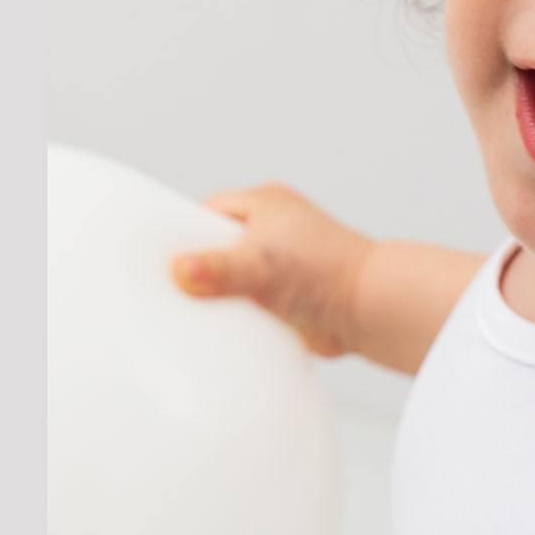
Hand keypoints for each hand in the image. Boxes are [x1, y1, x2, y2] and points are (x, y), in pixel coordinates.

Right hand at [171, 183, 373, 359]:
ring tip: (193, 311)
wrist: (371, 311)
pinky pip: (251, 304)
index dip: (186, 233)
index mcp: (267, 206)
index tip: (162, 256)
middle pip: (219, 247)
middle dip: (201, 268)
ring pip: (234, 279)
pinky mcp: (288, 298)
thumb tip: (181, 271)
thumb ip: (218, 268)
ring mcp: (282, 266)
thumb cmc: (327, 274)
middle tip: (173, 288)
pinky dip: (239, 316)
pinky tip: (221, 328)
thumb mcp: (262, 265)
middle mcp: (275, 233)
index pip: (211, 213)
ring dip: (220, 296)